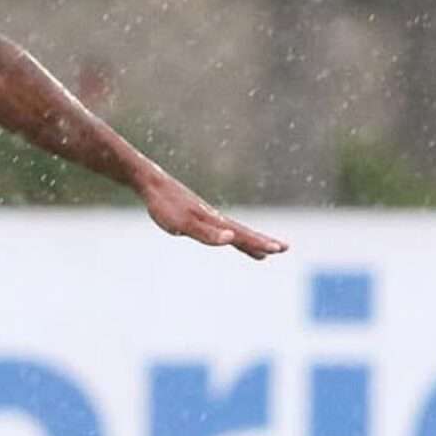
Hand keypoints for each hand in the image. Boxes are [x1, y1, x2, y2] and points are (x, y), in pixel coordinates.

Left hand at [139, 171, 287, 259]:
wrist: (151, 183)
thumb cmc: (165, 205)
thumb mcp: (184, 224)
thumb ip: (207, 233)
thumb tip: (232, 238)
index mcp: (214, 222)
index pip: (243, 235)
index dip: (260, 243)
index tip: (281, 249)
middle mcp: (214, 218)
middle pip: (243, 233)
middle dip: (262, 242)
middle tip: (284, 248)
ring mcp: (206, 216)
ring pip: (233, 231)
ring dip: (249, 241)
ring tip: (263, 252)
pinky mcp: (195, 215)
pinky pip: (218, 229)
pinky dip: (229, 236)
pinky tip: (228, 237)